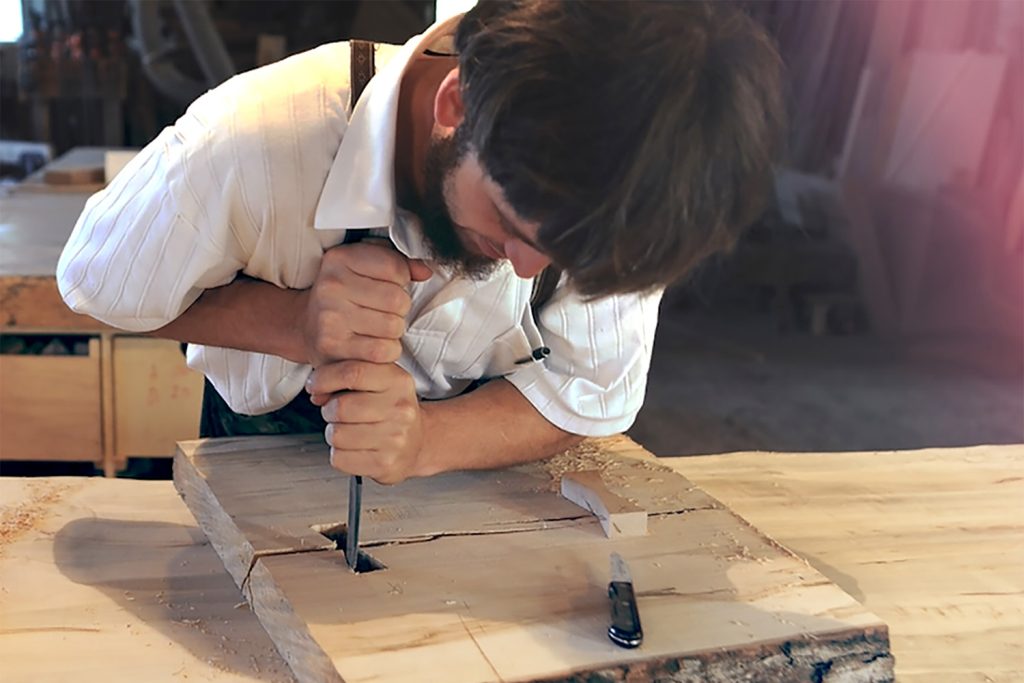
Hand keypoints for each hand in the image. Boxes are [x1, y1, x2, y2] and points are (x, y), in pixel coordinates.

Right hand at [298, 241, 431, 366]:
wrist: (305, 327)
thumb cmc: (343, 296)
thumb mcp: (365, 267)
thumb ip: (399, 263)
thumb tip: (425, 270)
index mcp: (339, 258)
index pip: (396, 267)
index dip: (401, 281)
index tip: (387, 286)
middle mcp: (331, 286)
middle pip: (398, 299)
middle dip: (399, 309)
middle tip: (382, 311)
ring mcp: (330, 317)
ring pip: (394, 326)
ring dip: (393, 331)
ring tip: (376, 327)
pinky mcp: (332, 346)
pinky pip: (382, 350)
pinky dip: (386, 350)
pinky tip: (373, 344)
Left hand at [307, 360, 424, 484]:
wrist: (418, 442)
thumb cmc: (391, 409)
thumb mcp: (379, 379)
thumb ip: (347, 374)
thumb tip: (316, 389)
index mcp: (398, 381)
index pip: (353, 373)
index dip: (324, 378)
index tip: (315, 385)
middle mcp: (400, 409)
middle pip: (341, 407)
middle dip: (329, 410)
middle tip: (337, 412)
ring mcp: (395, 438)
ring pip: (337, 434)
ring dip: (334, 433)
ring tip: (349, 430)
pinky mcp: (385, 464)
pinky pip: (339, 458)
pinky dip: (339, 454)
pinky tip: (354, 448)